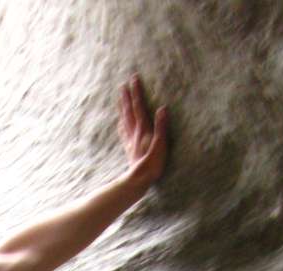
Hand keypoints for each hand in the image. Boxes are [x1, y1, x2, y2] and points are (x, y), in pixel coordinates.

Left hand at [118, 75, 168, 191]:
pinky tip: (120, 122)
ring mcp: (131, 141)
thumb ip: (161, 126)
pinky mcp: (130, 148)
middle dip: (127, 97)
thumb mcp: (161, 144)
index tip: (134, 79)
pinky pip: (124, 133)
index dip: (136, 92)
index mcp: (143, 130)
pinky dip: (121, 124)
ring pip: (124, 120)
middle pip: (129, 112)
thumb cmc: (152, 164)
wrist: (139, 180)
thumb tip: (162, 108)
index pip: (139, 107)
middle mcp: (134, 133)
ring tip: (120, 98)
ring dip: (122, 108)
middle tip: (123, 85)